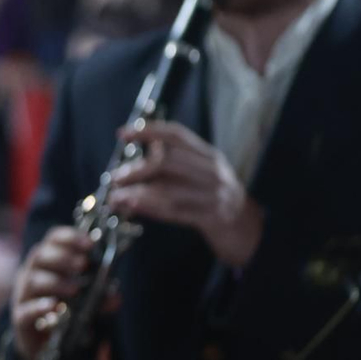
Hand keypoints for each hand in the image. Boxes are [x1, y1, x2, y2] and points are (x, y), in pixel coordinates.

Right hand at [10, 225, 110, 359]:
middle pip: (39, 256)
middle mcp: (31, 275)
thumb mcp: (87, 301)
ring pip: (33, 281)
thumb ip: (100, 298)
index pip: (52, 240)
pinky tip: (53, 306)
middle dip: (62, 257)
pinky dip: (39, 307)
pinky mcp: (21, 319)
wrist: (45, 345)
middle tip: (82, 264)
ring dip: (56, 282)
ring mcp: (23, 296)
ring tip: (75, 289)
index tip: (90, 244)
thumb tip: (115, 297)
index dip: (69, 237)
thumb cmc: (64, 312)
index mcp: (47, 263)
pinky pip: (26, 310)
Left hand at [109, 120, 263, 268]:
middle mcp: (213, 171)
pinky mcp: (211, 217)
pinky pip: (175, 211)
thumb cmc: (212, 198)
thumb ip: (172, 164)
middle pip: (169, 161)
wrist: (245, 228)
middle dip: (137, 168)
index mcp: (208, 155)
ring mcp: (214, 195)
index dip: (148, 131)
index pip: (176, 135)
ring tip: (115, 198)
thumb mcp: (199, 174)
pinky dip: (149, 208)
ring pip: (169, 189)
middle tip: (115, 177)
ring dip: (136, 193)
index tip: (123, 134)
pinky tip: (131, 208)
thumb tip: (130, 163)